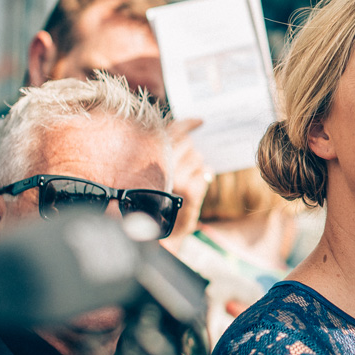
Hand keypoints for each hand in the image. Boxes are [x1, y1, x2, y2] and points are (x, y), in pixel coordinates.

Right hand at [163, 118, 208, 253]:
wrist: (159, 234)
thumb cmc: (154, 201)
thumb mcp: (157, 174)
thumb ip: (167, 153)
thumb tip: (187, 134)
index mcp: (149, 158)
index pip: (171, 131)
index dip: (188, 123)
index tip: (200, 121)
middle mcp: (160, 166)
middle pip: (188, 144)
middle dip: (192, 150)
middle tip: (189, 160)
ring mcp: (175, 178)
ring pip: (198, 159)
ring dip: (197, 166)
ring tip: (187, 178)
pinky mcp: (189, 191)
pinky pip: (205, 174)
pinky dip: (204, 177)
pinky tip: (197, 183)